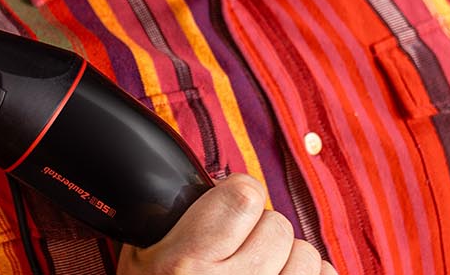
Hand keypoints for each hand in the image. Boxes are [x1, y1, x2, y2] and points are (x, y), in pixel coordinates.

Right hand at [116, 175, 334, 274]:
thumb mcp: (141, 261)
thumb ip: (177, 223)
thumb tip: (223, 183)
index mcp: (186, 266)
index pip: (245, 195)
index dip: (237, 197)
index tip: (228, 210)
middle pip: (278, 225)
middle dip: (260, 235)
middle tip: (237, 254)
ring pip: (308, 254)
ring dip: (288, 260)